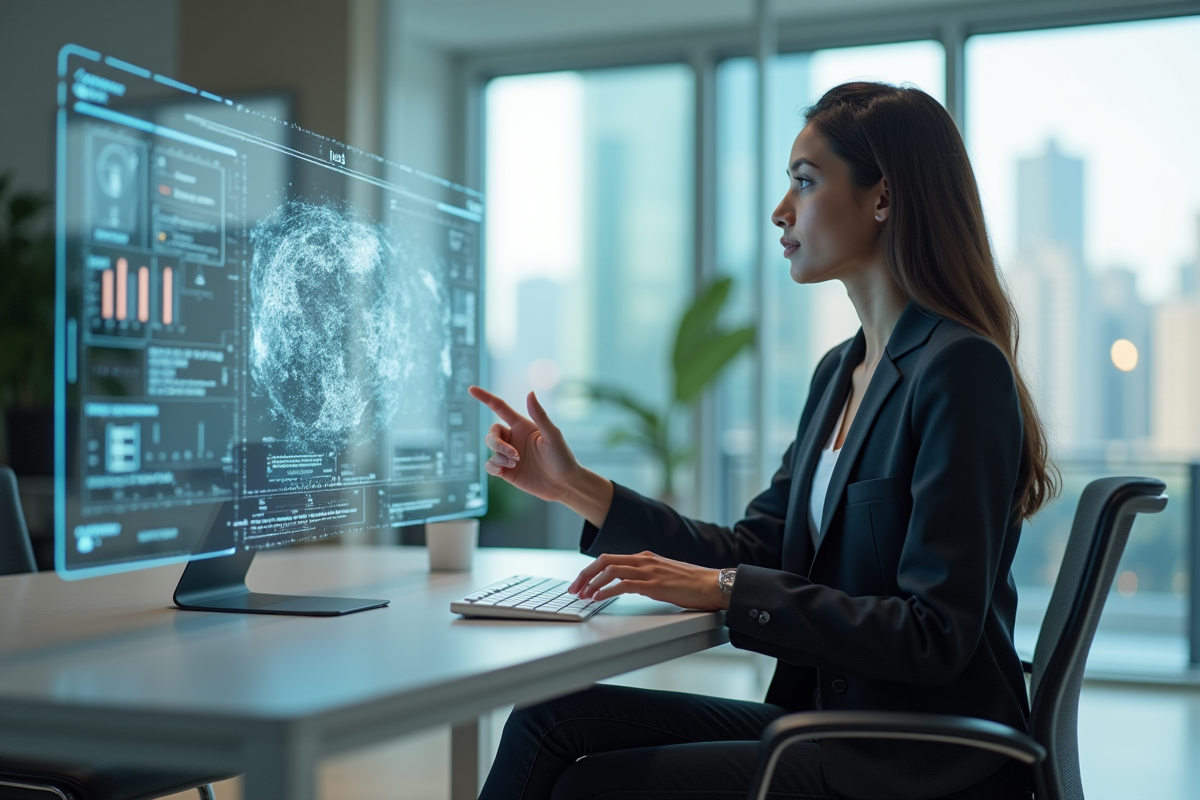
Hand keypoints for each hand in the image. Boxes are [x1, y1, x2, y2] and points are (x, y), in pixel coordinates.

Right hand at [468, 386, 580, 502]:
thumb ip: (539, 415)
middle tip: (515, 455)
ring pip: (490, 449)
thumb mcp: (552, 435)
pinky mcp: (506, 471)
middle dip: (497, 443)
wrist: (563, 484)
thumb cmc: (562, 457)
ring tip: (516, 463)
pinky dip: (494, 467)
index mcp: (523, 425)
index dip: (485, 397)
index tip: (471, 389)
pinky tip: (506, 471)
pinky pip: (489, 465)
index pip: (499, 408)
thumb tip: (530, 392)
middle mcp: (514, 438)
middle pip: (492, 432)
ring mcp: (509, 455)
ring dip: (500, 456)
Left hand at [568, 551, 729, 610]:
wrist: (713, 584)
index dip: (590, 571)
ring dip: (592, 583)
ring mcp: (650, 571)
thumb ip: (644, 577)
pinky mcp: (656, 585)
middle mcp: (644, 560)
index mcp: (645, 558)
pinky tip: (599, 598)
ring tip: (583, 596)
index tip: (580, 583)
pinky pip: (625, 585)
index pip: (609, 559)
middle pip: (604, 561)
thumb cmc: (691, 583)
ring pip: (611, 570)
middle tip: (574, 589)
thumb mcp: (662, 575)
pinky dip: (607, 590)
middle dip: (585, 575)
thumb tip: (626, 585)